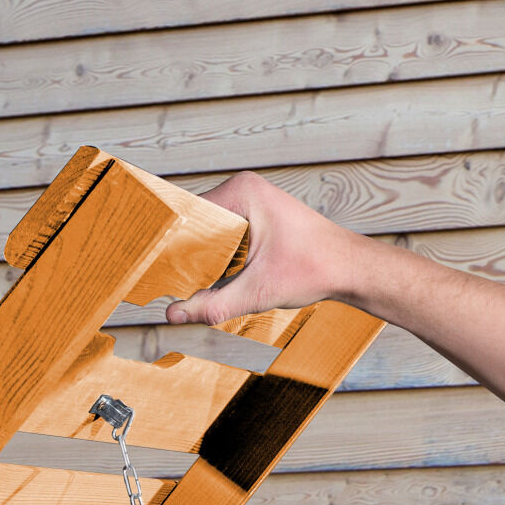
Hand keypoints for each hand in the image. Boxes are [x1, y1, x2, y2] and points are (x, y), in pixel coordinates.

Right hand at [165, 172, 371, 326]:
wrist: (351, 269)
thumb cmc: (315, 268)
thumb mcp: (257, 291)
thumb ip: (213, 305)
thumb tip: (174, 315)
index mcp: (241, 191)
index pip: (188, 213)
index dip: (169, 242)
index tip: (152, 267)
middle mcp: (243, 189)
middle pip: (196, 223)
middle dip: (183, 253)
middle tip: (162, 282)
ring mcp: (251, 202)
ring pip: (210, 232)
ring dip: (200, 257)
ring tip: (180, 283)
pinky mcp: (258, 219)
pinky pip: (225, 236)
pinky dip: (217, 257)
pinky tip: (208, 279)